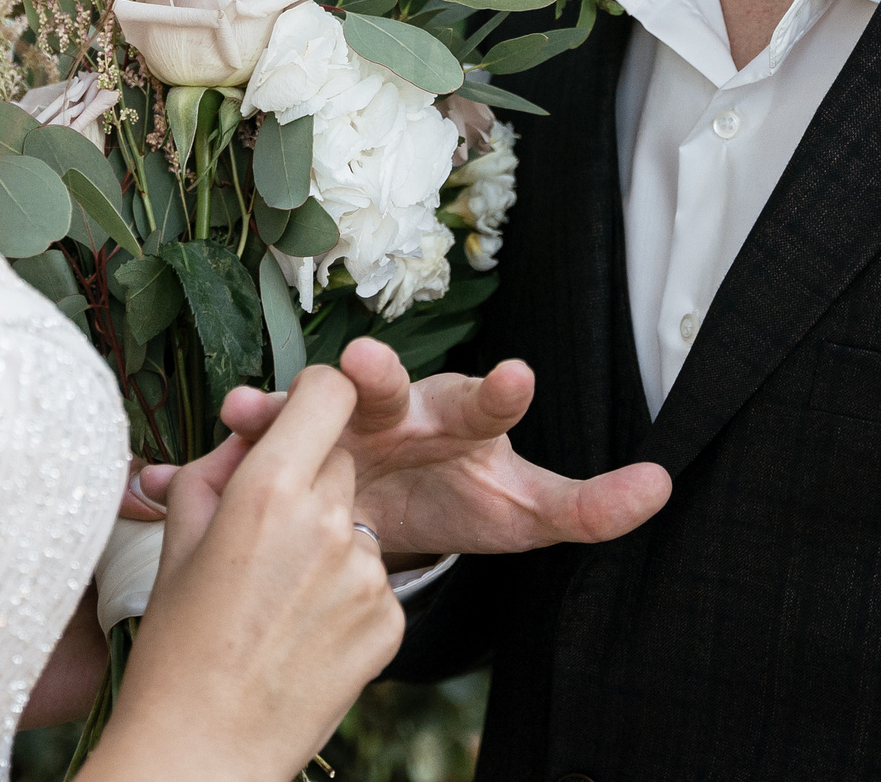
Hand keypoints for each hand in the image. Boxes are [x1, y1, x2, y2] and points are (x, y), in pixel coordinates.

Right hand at [88, 367, 402, 781]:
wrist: (204, 748)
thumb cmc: (179, 646)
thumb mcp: (179, 539)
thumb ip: (215, 467)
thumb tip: (245, 434)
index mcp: (269, 489)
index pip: (328, 391)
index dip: (313, 395)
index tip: (297, 418)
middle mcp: (329, 521)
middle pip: (341, 458)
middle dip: (309, 479)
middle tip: (267, 532)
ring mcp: (367, 574)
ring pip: (358, 523)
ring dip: (329, 542)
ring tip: (279, 598)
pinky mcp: (390, 622)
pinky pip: (375, 581)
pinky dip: (346, 595)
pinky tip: (304, 630)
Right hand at [202, 340, 670, 560]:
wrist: (391, 513)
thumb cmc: (464, 498)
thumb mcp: (528, 512)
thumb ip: (592, 505)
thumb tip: (663, 486)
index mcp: (464, 418)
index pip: (487, 401)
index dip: (501, 389)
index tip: (517, 376)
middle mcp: (402, 408)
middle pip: (390, 389)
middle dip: (375, 375)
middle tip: (364, 366)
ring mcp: (341, 424)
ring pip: (315, 405)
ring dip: (290, 401)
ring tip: (255, 406)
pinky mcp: (296, 447)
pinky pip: (266, 439)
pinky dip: (244, 435)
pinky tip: (217, 435)